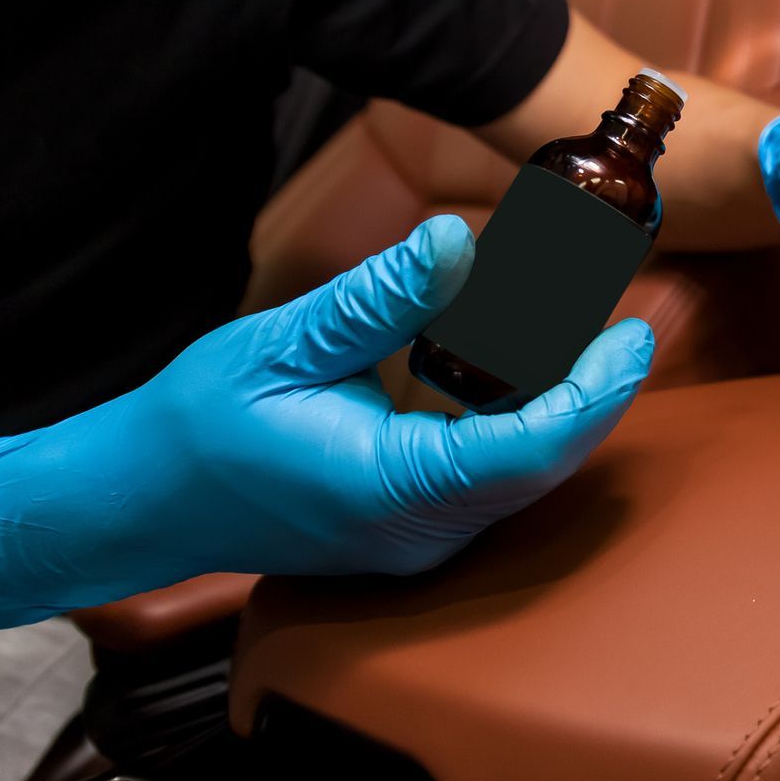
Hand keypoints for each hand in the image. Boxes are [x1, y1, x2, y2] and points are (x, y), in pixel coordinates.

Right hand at [0, 217, 652, 628]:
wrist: (141, 502)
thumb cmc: (197, 426)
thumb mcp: (283, 343)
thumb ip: (379, 300)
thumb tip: (456, 241)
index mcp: (392, 487)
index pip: (531, 448)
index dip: (596, 390)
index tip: (633, 331)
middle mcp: (422, 530)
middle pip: (548, 461)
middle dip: (600, 386)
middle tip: (637, 310)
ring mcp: (423, 539)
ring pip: (529, 471)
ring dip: (570, 400)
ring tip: (601, 322)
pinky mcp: (418, 528)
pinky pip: (497, 475)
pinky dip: (529, 417)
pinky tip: (541, 360)